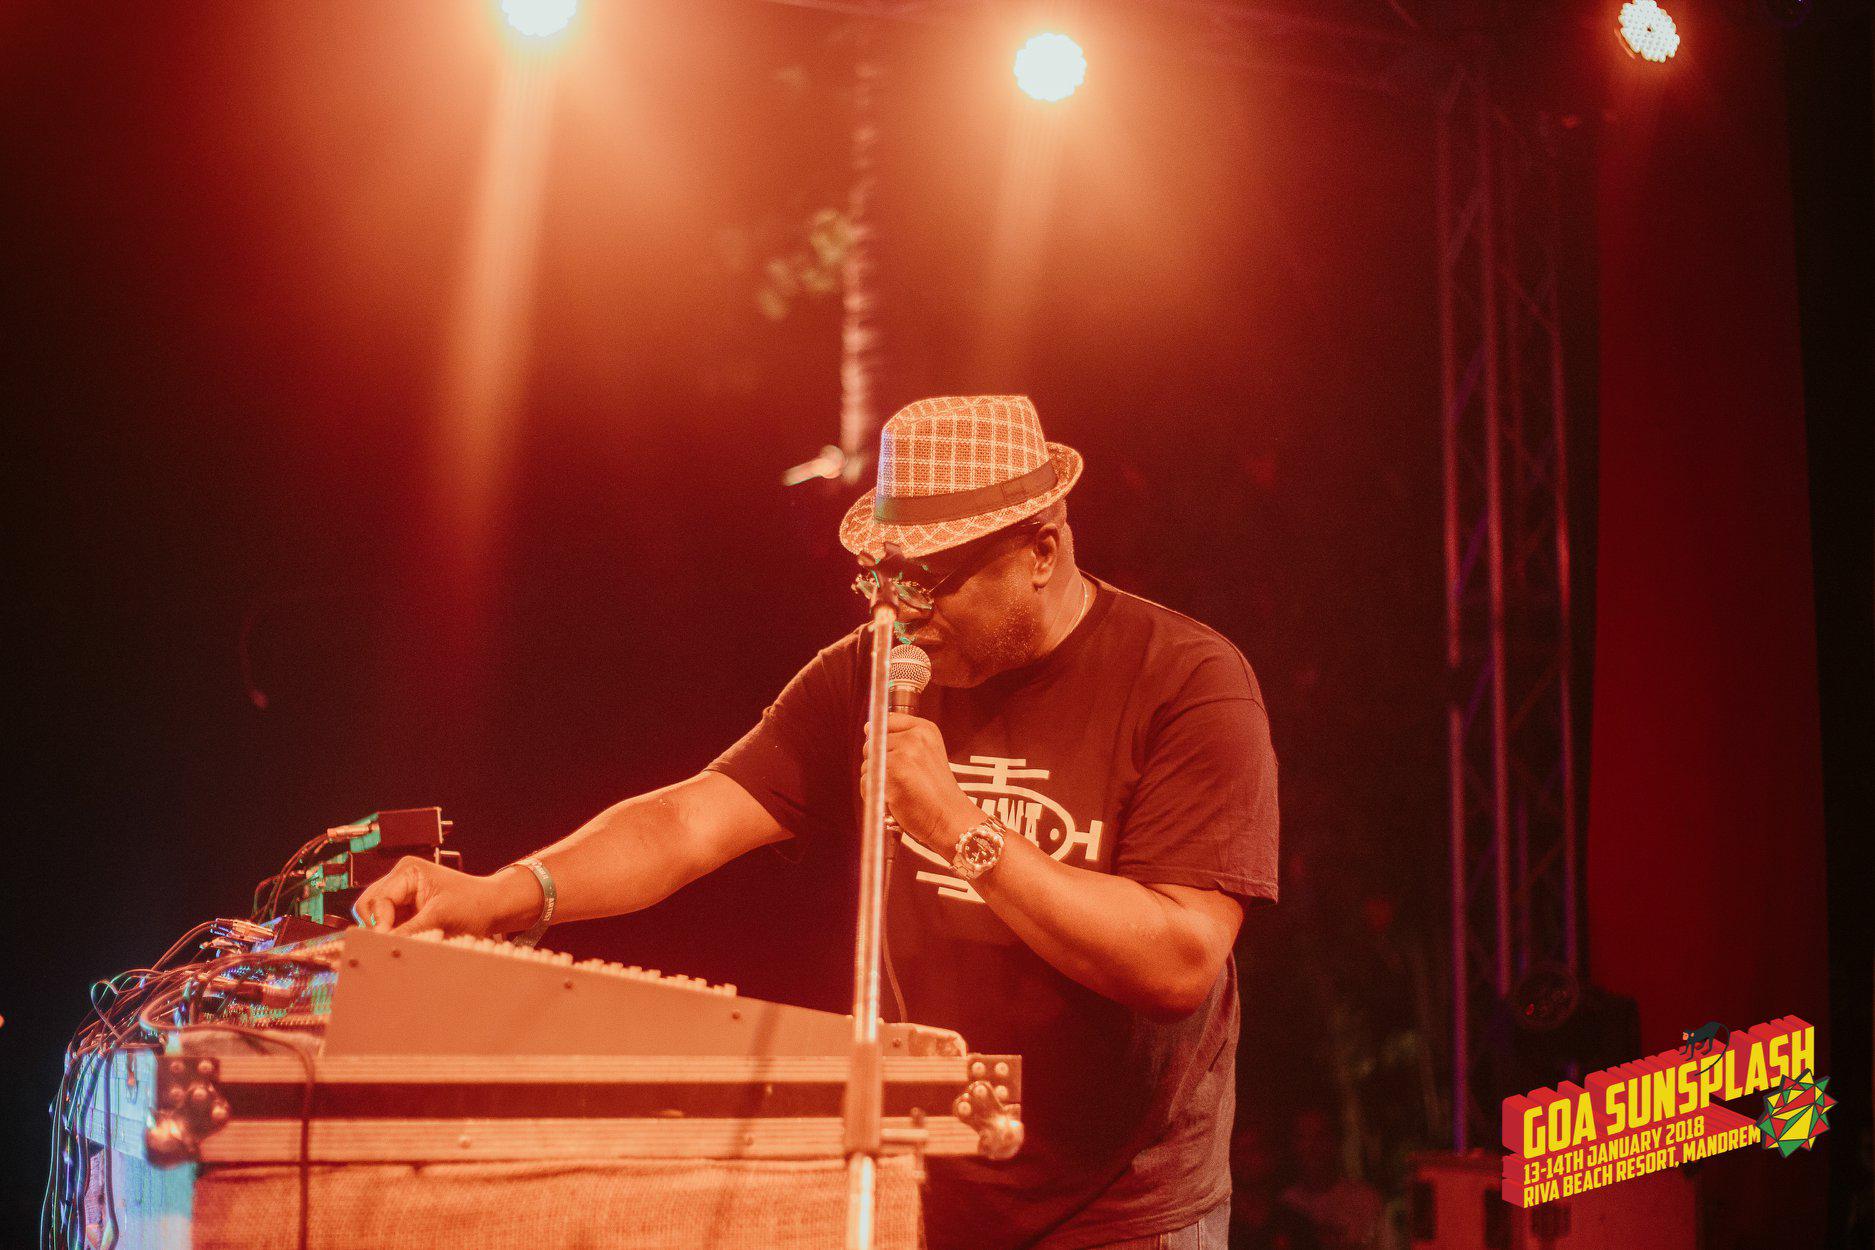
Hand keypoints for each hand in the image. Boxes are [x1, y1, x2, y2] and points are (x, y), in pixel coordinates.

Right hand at [351, 856, 531, 936]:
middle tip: (392, 943)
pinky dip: (394, 934)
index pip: (378, 899)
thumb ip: (408, 930)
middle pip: (369, 905)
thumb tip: (383, 944)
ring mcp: (402, 893)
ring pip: (375, 916)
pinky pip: (388, 923)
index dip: (380, 923)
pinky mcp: (406, 908)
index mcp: (408, 871)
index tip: (387, 941)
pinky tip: (408, 940)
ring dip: (386, 931)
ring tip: (404, 940)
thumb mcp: (440, 917)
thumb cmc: (473, 904)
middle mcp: (401, 878)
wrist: (492, 907)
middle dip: (378, 926)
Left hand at [862, 712, 983, 855]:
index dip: (885, 742)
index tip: (899, 758)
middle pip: (871, 743)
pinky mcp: (891, 776)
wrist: (949, 817)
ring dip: (877, 780)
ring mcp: (902, 756)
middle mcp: (913, 738)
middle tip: (903, 778)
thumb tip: (867, 729)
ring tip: (900, 790)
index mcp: (924, 729)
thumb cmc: (935, 789)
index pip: (886, 721)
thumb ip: (900, 737)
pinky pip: (866, 782)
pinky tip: (893, 799)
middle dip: (879, 762)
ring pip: (867, 765)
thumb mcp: (928, 752)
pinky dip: (874, 794)